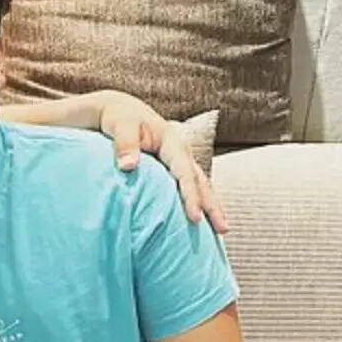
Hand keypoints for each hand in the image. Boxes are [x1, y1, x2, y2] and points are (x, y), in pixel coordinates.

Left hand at [96, 91, 227, 233]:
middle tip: (223, 230)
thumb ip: (124, 144)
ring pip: (200, 184)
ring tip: (222, 230)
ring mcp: (179, 160)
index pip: (185, 173)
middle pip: (201, 181)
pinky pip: (190, 185)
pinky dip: (198, 201)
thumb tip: (128, 167)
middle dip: (212, 205)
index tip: (195, 218)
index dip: (191, 196)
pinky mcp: (173, 167)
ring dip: (211, 206)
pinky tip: (202, 219)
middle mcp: (181, 152)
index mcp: (172, 142)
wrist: (119, 110)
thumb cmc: (118, 118)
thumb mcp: (120, 126)